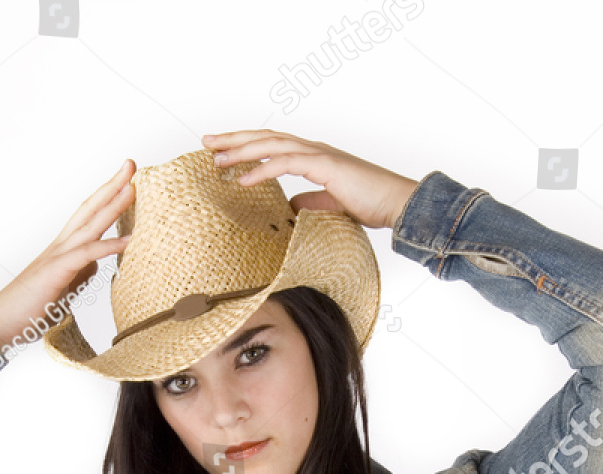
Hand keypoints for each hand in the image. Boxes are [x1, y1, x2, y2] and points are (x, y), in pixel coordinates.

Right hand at [0, 160, 134, 351]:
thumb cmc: (27, 310)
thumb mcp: (63, 290)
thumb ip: (79, 274)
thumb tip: (95, 264)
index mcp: (62, 250)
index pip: (88, 217)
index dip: (107, 198)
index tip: (126, 183)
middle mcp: (60, 247)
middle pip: (89, 209)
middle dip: (112, 186)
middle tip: (131, 165)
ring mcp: (57, 256)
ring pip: (89, 224)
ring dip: (112, 204)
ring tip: (133, 187)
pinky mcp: (56, 271)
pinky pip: (86, 254)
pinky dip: (108, 246)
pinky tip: (128, 240)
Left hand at [201, 130, 418, 231]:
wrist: (397, 203)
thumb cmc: (369, 204)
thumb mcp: (329, 206)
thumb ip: (309, 202)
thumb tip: (290, 207)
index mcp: (312, 155)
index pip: (271, 144)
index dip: (245, 144)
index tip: (220, 150)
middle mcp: (312, 149)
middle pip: (265, 137)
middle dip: (234, 139)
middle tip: (206, 142)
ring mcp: (319, 154)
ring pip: (271, 145)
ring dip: (242, 151)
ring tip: (217, 159)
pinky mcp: (325, 166)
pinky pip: (286, 164)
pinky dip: (262, 169)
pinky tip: (243, 179)